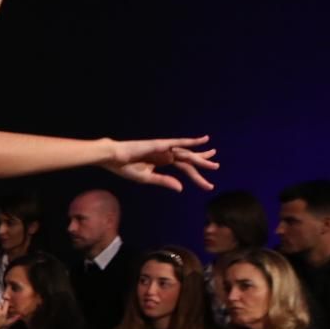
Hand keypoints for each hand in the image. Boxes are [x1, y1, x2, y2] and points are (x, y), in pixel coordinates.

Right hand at [104, 136, 219, 192]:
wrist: (112, 158)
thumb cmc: (125, 168)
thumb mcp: (147, 178)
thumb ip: (164, 181)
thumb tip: (181, 188)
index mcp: (163, 162)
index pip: (184, 169)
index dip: (196, 177)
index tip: (208, 186)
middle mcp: (166, 154)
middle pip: (189, 160)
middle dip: (203, 163)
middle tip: (216, 167)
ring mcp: (164, 148)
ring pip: (187, 153)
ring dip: (201, 157)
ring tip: (214, 161)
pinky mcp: (160, 144)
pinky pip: (179, 143)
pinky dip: (191, 141)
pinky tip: (203, 140)